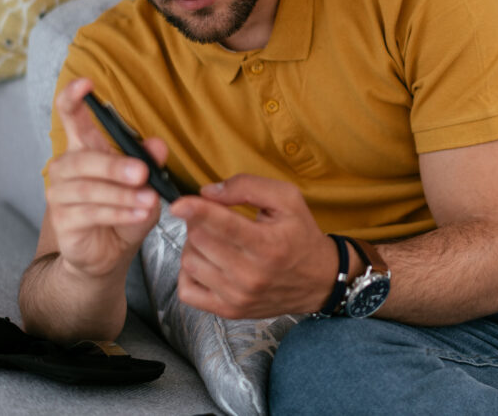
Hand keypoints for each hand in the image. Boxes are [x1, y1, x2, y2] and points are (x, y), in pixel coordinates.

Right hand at [44, 78, 162, 279]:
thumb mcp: (146, 185)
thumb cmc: (125, 210)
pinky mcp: (64, 221)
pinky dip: (119, 213)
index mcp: (85, 149)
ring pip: (89, 189)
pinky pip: (92, 213)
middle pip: (84, 158)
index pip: (72, 117)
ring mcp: (60, 195)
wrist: (108, 254)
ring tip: (148, 202)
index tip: (85, 83)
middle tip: (143, 173)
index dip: (74, 98)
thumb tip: (157, 145)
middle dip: (115, 166)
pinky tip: (139, 214)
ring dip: (122, 195)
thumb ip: (150, 164)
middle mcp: (66, 167)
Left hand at [170, 175, 337, 318]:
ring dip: (193, 244)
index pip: (224, 226)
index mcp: (268, 244)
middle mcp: (251, 274)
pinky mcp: (229, 310)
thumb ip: (248, 187)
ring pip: (190, 263)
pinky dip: (188, 272)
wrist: (319, 280)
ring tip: (211, 237)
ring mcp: (237, 296)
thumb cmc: (301, 235)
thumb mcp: (287, 199)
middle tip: (210, 215)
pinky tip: (204, 261)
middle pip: (200, 240)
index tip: (178, 203)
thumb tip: (208, 192)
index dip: (197, 211)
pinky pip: (187, 291)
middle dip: (198, 220)